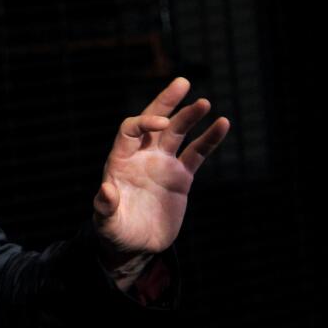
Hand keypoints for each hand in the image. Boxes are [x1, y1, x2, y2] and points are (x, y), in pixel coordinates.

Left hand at [94, 77, 229, 269]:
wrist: (135, 245)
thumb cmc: (115, 231)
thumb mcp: (106, 221)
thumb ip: (105, 206)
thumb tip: (105, 190)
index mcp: (121, 160)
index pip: (130, 130)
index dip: (144, 123)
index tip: (162, 124)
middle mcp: (142, 156)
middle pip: (154, 122)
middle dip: (166, 103)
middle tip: (182, 83)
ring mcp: (163, 164)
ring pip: (178, 133)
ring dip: (190, 117)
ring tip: (205, 103)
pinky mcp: (181, 176)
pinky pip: (197, 153)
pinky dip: (210, 139)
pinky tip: (222, 124)